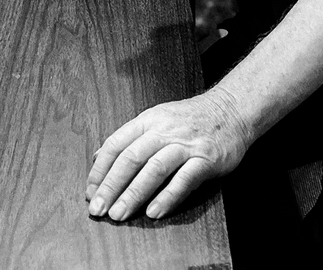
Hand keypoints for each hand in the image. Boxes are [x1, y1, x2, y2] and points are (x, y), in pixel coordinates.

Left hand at [85, 90, 251, 221]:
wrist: (232, 109)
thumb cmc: (192, 118)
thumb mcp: (156, 119)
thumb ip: (128, 139)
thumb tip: (97, 157)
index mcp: (148, 120)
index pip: (116, 144)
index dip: (100, 170)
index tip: (90, 191)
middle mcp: (164, 130)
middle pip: (131, 158)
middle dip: (111, 186)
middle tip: (98, 208)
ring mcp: (186, 144)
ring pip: (154, 169)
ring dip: (133, 194)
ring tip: (119, 213)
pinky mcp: (206, 159)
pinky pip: (184, 179)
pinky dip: (167, 197)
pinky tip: (154, 211)